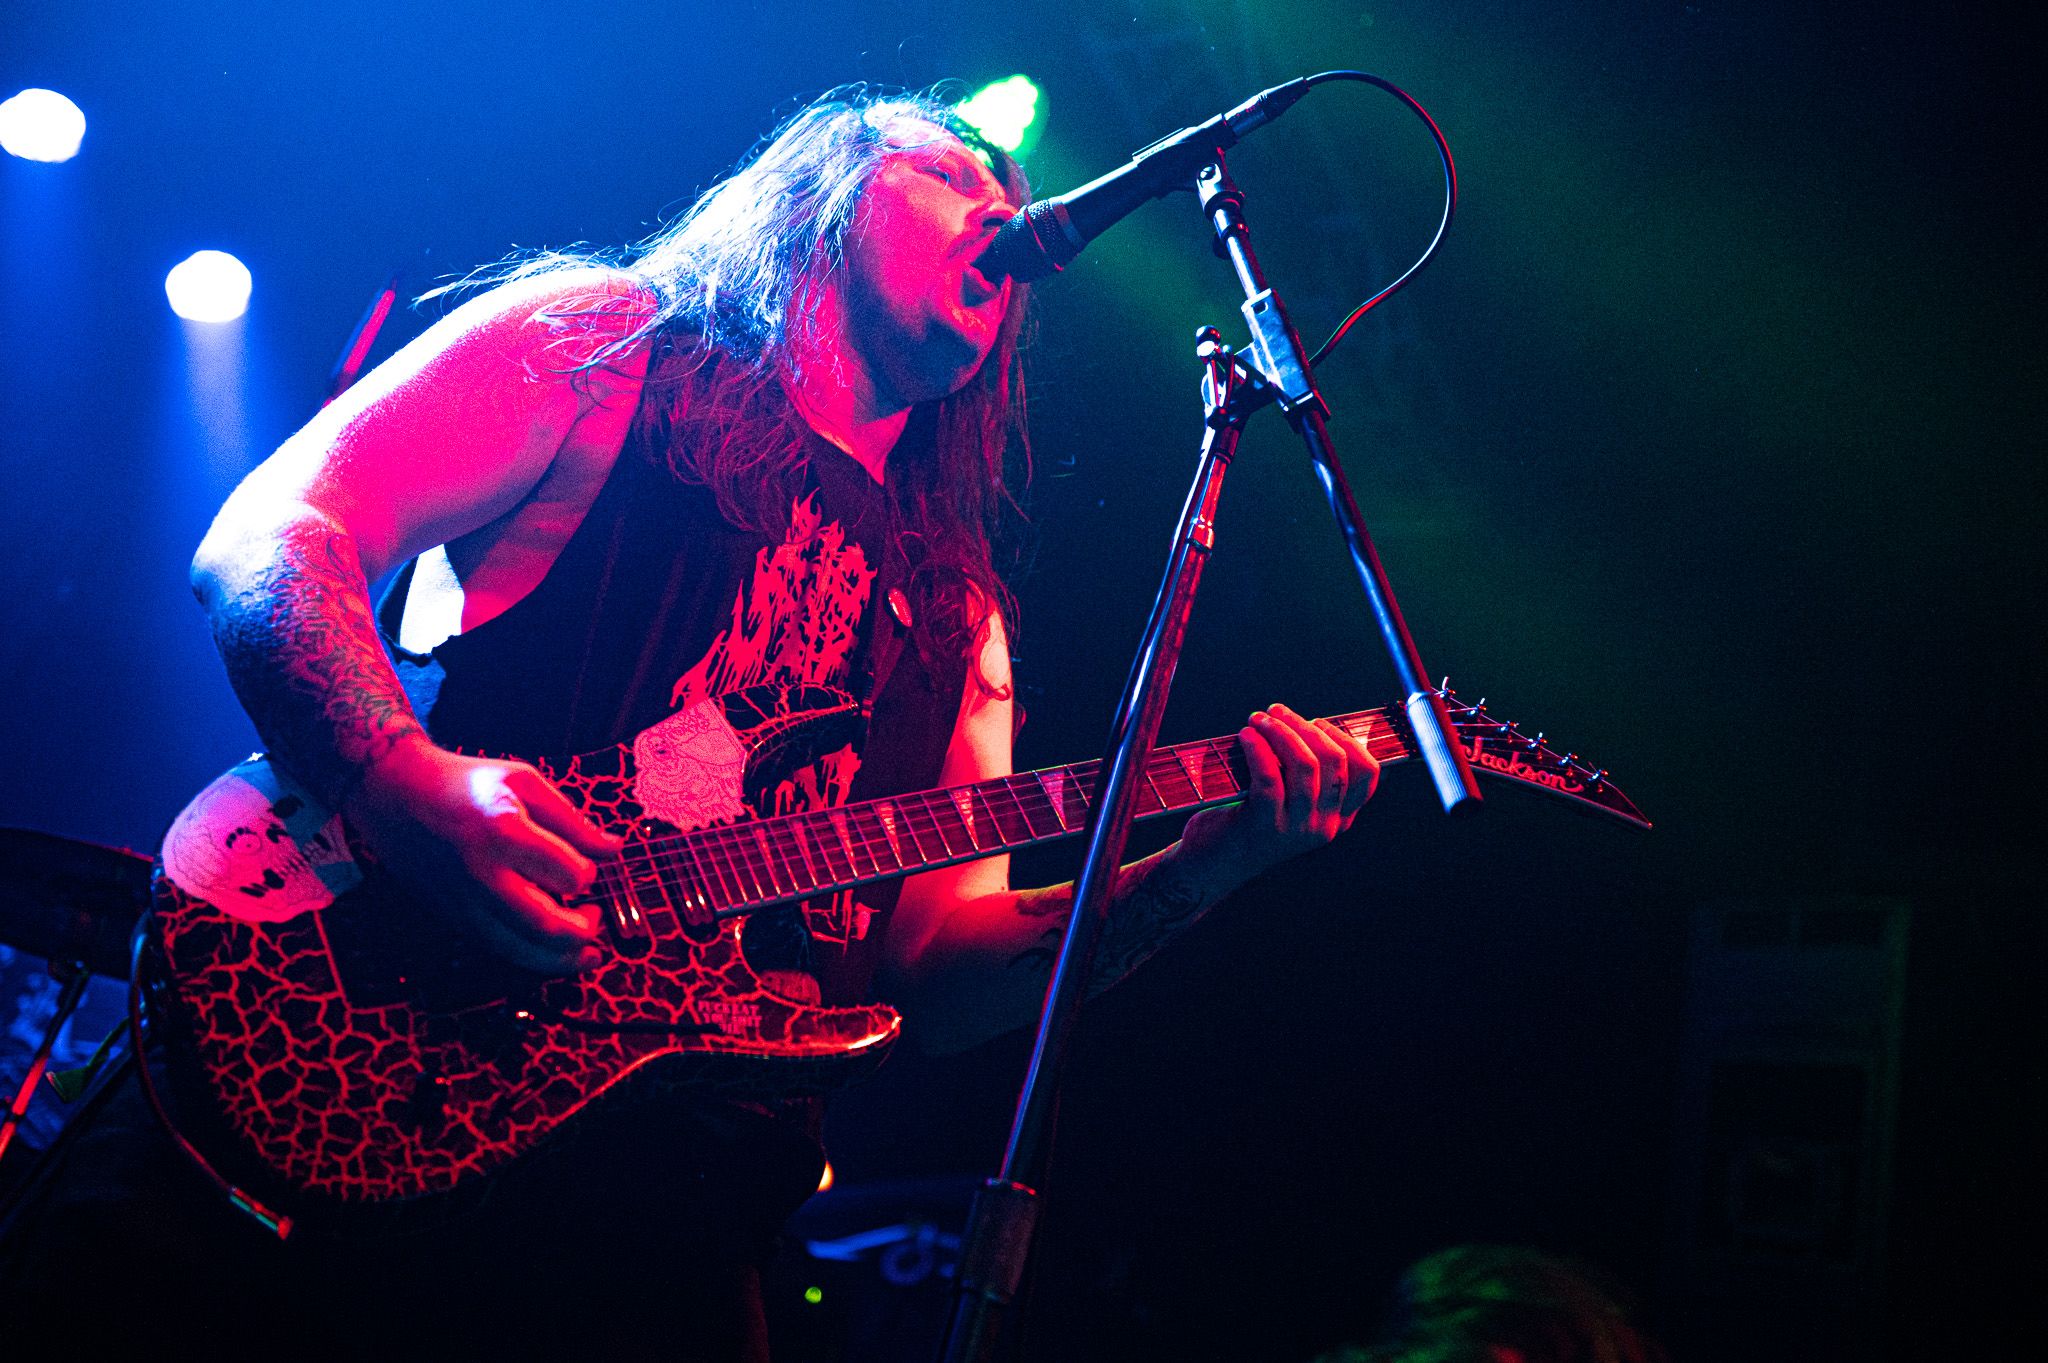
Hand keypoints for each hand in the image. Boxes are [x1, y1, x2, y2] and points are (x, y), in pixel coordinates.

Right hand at [341, 734, 623, 972]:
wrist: (392, 793)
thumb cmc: (466, 782)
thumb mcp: (524, 782)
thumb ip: (571, 820)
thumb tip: (614, 849)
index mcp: (504, 830)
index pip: (567, 873)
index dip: (587, 876)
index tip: (585, 868)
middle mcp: (481, 872)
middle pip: (545, 923)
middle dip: (583, 931)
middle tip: (596, 918)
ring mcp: (462, 899)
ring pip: (519, 949)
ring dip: (561, 960)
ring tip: (587, 954)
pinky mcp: (451, 915)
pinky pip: (496, 948)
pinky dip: (530, 956)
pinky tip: (551, 951)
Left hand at [1177, 702, 1378, 890]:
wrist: (1214, 863)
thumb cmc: (1251, 818)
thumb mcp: (1292, 800)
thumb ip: (1310, 774)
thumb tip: (1310, 723)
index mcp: (1339, 818)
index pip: (1367, 773)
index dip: (1345, 738)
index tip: (1316, 722)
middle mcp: (1325, 825)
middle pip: (1334, 760)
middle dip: (1305, 726)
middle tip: (1276, 712)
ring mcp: (1297, 828)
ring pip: (1304, 764)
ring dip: (1280, 731)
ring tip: (1258, 720)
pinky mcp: (1266, 826)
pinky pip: (1269, 776)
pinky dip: (1258, 748)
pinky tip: (1246, 736)